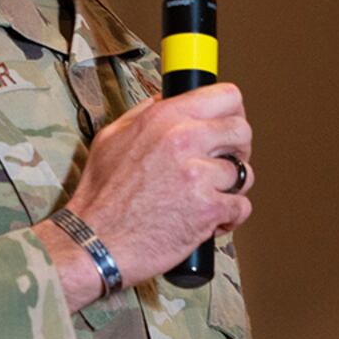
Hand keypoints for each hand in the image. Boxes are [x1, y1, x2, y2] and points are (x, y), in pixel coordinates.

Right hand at [44, 83, 252, 307]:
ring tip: (207, 197)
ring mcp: (199, 175)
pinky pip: (242, 207)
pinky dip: (229, 216)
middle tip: (220, 166)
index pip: (226, 96)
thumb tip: (165, 101)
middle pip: (242, 131)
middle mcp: (184, 139)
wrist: (93, 241)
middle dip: (236, 150)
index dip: (232, 111)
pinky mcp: (208, 209)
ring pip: (244, 173)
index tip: (226, 126)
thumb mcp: (111, 138)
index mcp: (164, 118)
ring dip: (230, 188)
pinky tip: (208, 220)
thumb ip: (144, 114)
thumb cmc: (99, 197)